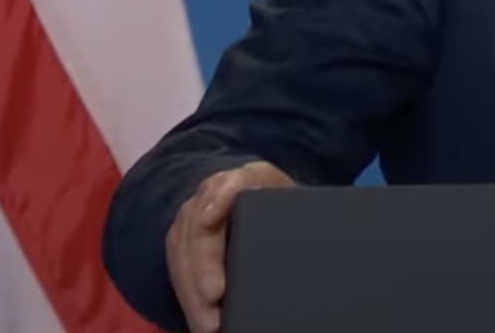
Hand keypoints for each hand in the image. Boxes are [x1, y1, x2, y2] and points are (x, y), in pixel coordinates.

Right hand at [166, 160, 294, 332]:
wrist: (265, 202)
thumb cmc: (290, 209)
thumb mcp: (300, 206)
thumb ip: (302, 216)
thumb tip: (317, 244)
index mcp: (254, 177)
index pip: (233, 181)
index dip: (220, 197)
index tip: (212, 218)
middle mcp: (217, 192)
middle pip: (201, 224)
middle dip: (204, 263)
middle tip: (213, 296)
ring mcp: (196, 214)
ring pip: (183, 249)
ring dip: (192, 287)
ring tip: (207, 322)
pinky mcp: (183, 238)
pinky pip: (177, 265)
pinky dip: (187, 295)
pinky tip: (198, 318)